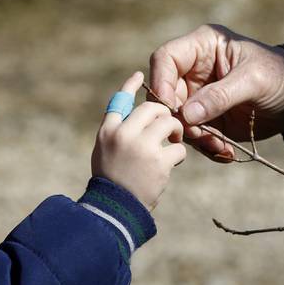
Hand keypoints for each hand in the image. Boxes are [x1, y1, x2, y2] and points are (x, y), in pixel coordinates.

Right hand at [92, 71, 185, 210]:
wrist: (115, 210)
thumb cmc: (112, 180)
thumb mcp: (105, 151)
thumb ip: (118, 131)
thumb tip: (135, 113)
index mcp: (108, 130)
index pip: (119, 99)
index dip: (130, 85)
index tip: (139, 75)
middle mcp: (123, 134)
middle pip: (151, 107)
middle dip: (164, 114)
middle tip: (168, 128)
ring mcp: (141, 147)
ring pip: (169, 123)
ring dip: (175, 133)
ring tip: (172, 145)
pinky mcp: (158, 162)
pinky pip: (179, 148)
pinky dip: (179, 155)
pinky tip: (171, 164)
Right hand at [149, 24, 283, 161]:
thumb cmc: (281, 76)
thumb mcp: (254, 81)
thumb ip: (220, 96)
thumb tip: (186, 114)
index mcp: (202, 47)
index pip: (166, 59)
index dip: (161, 83)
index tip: (171, 110)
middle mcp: (194, 70)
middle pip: (166, 94)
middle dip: (180, 120)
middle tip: (200, 136)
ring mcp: (199, 96)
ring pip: (178, 119)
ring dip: (195, 138)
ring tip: (220, 147)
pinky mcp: (207, 118)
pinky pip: (194, 136)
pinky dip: (206, 147)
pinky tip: (226, 152)